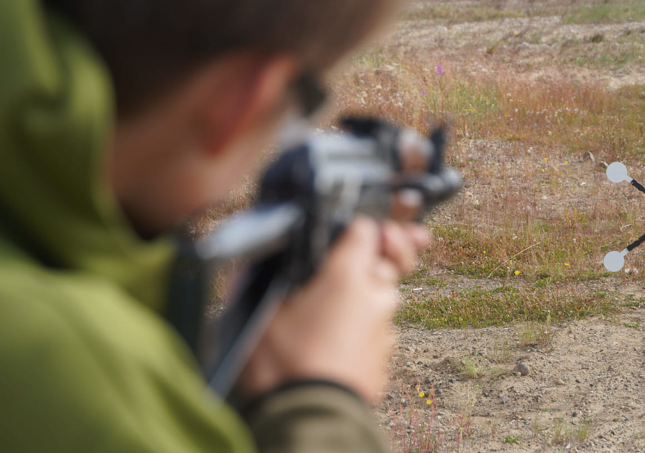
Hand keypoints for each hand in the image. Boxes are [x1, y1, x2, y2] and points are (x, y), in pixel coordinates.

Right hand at [237, 217, 428, 404]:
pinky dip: (365, 325)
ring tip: (336, 305)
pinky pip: (378, 328)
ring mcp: (385, 327)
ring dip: (368, 294)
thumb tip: (257, 262)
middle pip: (387, 260)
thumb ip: (269, 277)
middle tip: (365, 253)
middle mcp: (375, 295)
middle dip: (379, 254)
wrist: (309, 416)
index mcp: (347, 275)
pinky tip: (338, 336)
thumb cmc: (282, 361)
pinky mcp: (386, 355)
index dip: (356, 227)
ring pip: (384, 295)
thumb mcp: (265, 310)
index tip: (346, 232)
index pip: (367, 230)